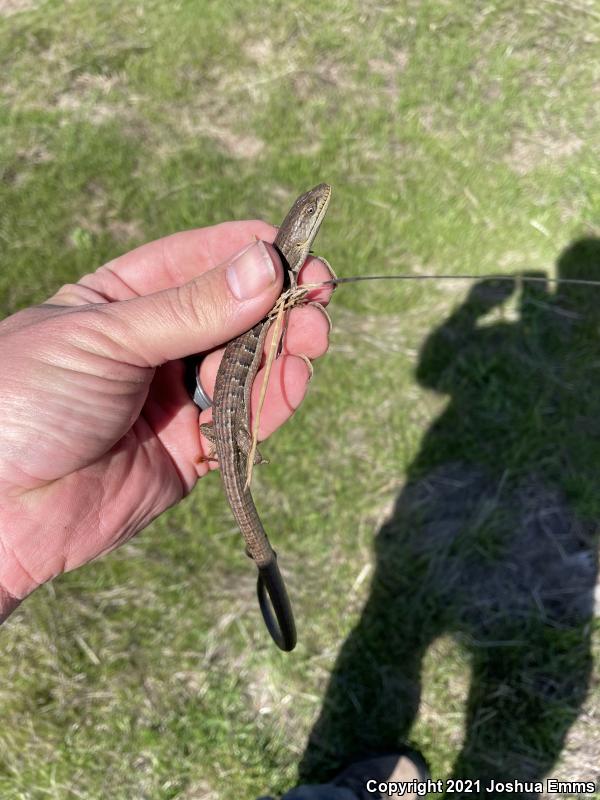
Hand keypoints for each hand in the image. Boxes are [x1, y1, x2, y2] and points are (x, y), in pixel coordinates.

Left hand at [0, 221, 331, 616]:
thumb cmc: (25, 400)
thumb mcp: (105, 337)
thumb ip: (189, 308)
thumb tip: (266, 265)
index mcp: (124, 298)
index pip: (202, 261)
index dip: (254, 253)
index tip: (300, 255)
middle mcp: (156, 344)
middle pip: (236, 315)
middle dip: (280, 307)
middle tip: (317, 306)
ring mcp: (176, 398)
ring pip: (248, 367)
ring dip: (283, 354)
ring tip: (308, 346)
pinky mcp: (192, 450)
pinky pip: (243, 422)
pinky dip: (270, 405)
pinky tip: (288, 386)